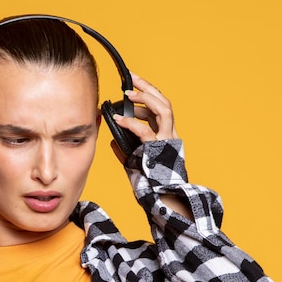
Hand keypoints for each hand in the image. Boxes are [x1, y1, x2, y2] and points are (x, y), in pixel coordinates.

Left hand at [112, 74, 192, 219]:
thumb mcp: (135, 163)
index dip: (148, 96)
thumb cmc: (151, 185)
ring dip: (145, 98)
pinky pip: (146, 131)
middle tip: (132, 79)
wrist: (164, 203)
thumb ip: (125, 150)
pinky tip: (118, 120)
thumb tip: (112, 139)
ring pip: (163, 110)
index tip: (132, 86)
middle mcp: (170, 136)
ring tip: (128, 94)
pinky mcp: (160, 150)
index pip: (159, 109)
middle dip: (148, 88)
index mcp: (166, 137)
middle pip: (164, 103)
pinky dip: (131, 122)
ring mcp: (167, 142)